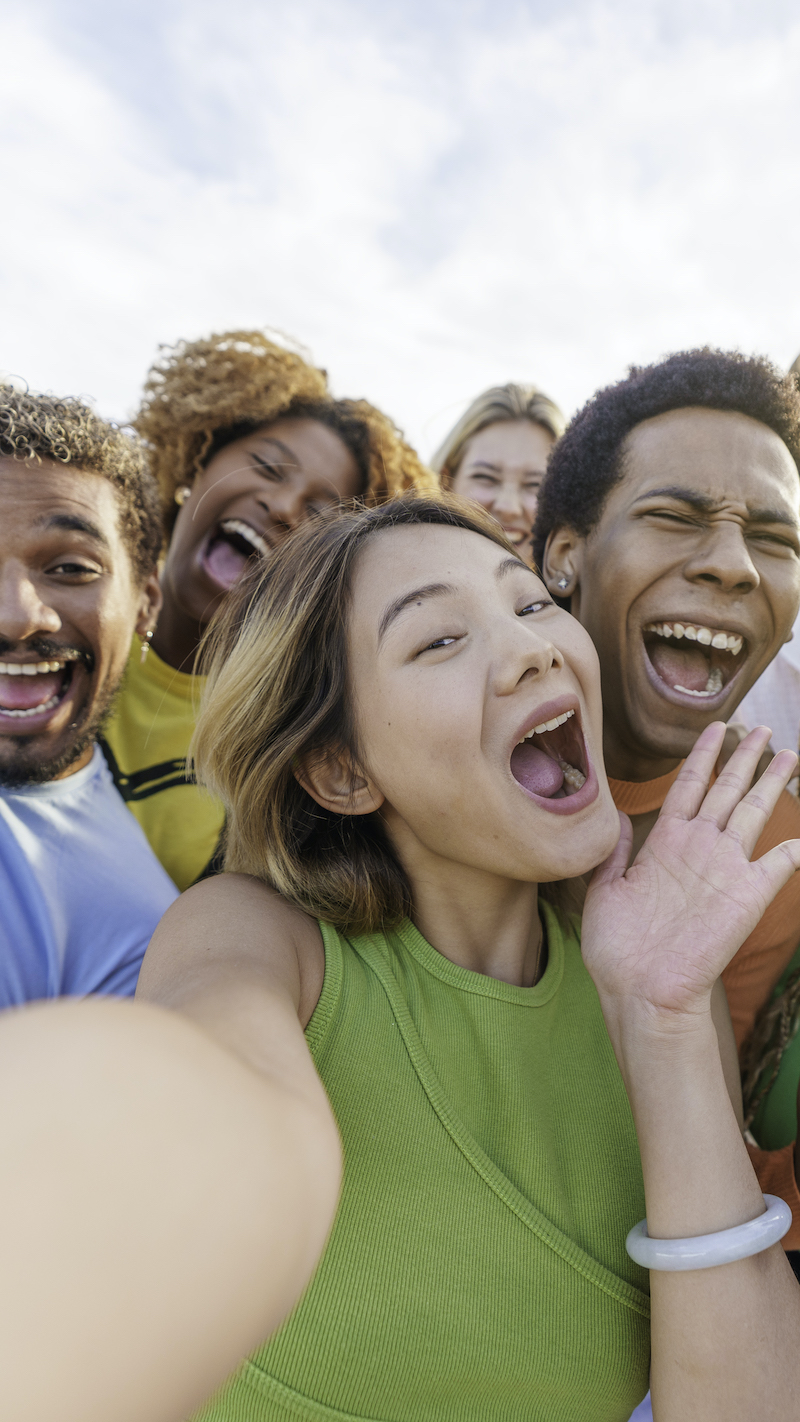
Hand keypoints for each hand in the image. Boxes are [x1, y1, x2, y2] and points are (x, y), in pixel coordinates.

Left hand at [582, 723, 799, 1022]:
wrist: (638, 991)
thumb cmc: (617, 948)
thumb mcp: (604, 889)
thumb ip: (614, 852)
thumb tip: (617, 817)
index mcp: (665, 843)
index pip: (689, 784)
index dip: (704, 754)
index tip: (717, 727)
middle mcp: (698, 849)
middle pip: (727, 789)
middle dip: (746, 757)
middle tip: (764, 728)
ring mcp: (724, 870)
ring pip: (752, 812)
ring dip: (771, 783)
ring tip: (789, 755)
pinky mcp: (745, 898)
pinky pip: (778, 866)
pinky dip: (793, 850)